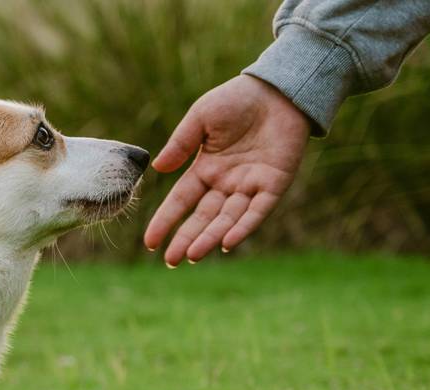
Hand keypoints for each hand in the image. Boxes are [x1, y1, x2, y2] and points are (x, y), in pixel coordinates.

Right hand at [143, 75, 310, 266]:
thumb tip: (157, 169)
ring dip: (209, 238)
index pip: (181, 201)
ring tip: (192, 255)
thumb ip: (180, 143)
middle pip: (202, 217)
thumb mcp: (201, 117)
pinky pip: (257, 211)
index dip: (165, 221)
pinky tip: (226, 242)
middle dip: (186, 239)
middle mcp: (226, 183)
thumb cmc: (237, 99)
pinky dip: (242, 227)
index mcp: (206, 169)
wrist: (279, 88)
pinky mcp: (274, 183)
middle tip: (170, 260)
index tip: (150, 242)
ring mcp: (250, 185)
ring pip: (227, 219)